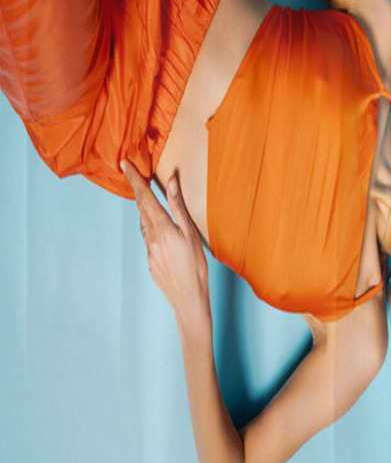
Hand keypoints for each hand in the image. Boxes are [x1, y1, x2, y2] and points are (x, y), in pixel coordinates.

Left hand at [120, 158, 210, 331]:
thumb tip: (171, 183)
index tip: (124, 164)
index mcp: (161, 228)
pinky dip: (153, 229)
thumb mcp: (191, 233)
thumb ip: (179, 207)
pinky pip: (149, 240)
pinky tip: (164, 232)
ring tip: (150, 200)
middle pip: (141, 208)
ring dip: (146, 209)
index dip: (134, 179)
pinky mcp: (150, 262)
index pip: (145, 197)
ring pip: (145, 224)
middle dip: (138, 191)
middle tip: (133, 174)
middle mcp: (150, 238)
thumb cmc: (195, 266)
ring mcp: (148, 251)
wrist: (188, 298)